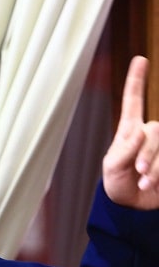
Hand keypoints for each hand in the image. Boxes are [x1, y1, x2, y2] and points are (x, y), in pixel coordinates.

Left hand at [103, 55, 158, 209]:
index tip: (141, 59)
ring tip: (146, 182)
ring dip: (156, 166)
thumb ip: (123, 150)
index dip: (136, 81)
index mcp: (129, 131)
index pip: (134, 102)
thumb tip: (140, 132)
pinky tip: (156, 185)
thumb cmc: (118, 185)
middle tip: (138, 172)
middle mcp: (150, 135)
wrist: (132, 207)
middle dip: (148, 154)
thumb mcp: (112, 168)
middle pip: (156, 131)